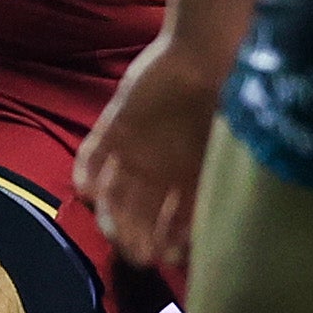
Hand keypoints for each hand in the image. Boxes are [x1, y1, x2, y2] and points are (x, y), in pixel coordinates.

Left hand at [82, 32, 228, 277]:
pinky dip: (85, 174)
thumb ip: (210, 196)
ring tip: (112, 221)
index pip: (171, 227)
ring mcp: (135, 150)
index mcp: (189, 182)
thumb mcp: (227, 158)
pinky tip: (87, 188)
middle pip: (138, 216)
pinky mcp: (115, 126)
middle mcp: (160, 172)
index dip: (164, 246)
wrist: (206, 55)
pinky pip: (92, 156)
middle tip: (134, 249)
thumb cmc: (227, 107)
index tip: (164, 256)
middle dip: (134, 238)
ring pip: (112, 194)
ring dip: (110, 212)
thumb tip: (201, 243)